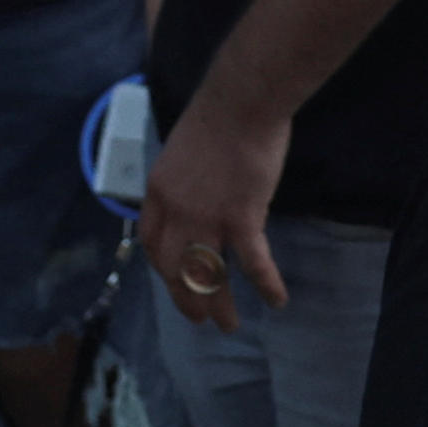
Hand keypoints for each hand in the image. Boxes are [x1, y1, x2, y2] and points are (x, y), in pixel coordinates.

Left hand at [136, 91, 292, 333]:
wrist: (241, 102)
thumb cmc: (217, 117)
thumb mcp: (181, 150)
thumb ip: (182, 180)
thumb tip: (192, 196)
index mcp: (158, 192)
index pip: (150, 241)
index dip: (161, 267)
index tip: (173, 279)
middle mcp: (176, 212)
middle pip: (173, 269)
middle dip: (185, 298)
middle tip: (199, 317)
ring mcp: (207, 217)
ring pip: (207, 275)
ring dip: (217, 304)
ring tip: (228, 324)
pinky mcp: (241, 218)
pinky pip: (252, 262)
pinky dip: (266, 284)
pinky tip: (277, 300)